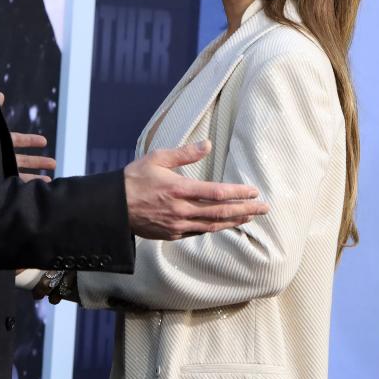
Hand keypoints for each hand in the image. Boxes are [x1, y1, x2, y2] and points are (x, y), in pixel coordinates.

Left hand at [0, 92, 56, 182]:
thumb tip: (0, 94)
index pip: (18, 140)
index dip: (31, 141)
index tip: (44, 141)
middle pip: (23, 159)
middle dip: (38, 162)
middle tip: (53, 163)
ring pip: (21, 174)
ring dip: (36, 178)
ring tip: (49, 181)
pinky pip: (12, 186)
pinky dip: (24, 188)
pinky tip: (34, 192)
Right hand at [124, 140, 267, 239]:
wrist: (113, 207)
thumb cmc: (134, 179)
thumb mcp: (157, 158)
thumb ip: (184, 153)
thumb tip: (207, 144)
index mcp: (179, 189)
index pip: (218, 192)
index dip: (239, 192)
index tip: (254, 191)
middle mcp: (181, 210)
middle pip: (221, 212)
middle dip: (246, 209)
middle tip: (265, 208)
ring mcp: (177, 225)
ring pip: (213, 225)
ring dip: (234, 221)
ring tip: (251, 217)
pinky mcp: (172, 234)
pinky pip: (199, 232)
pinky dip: (215, 228)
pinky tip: (225, 224)